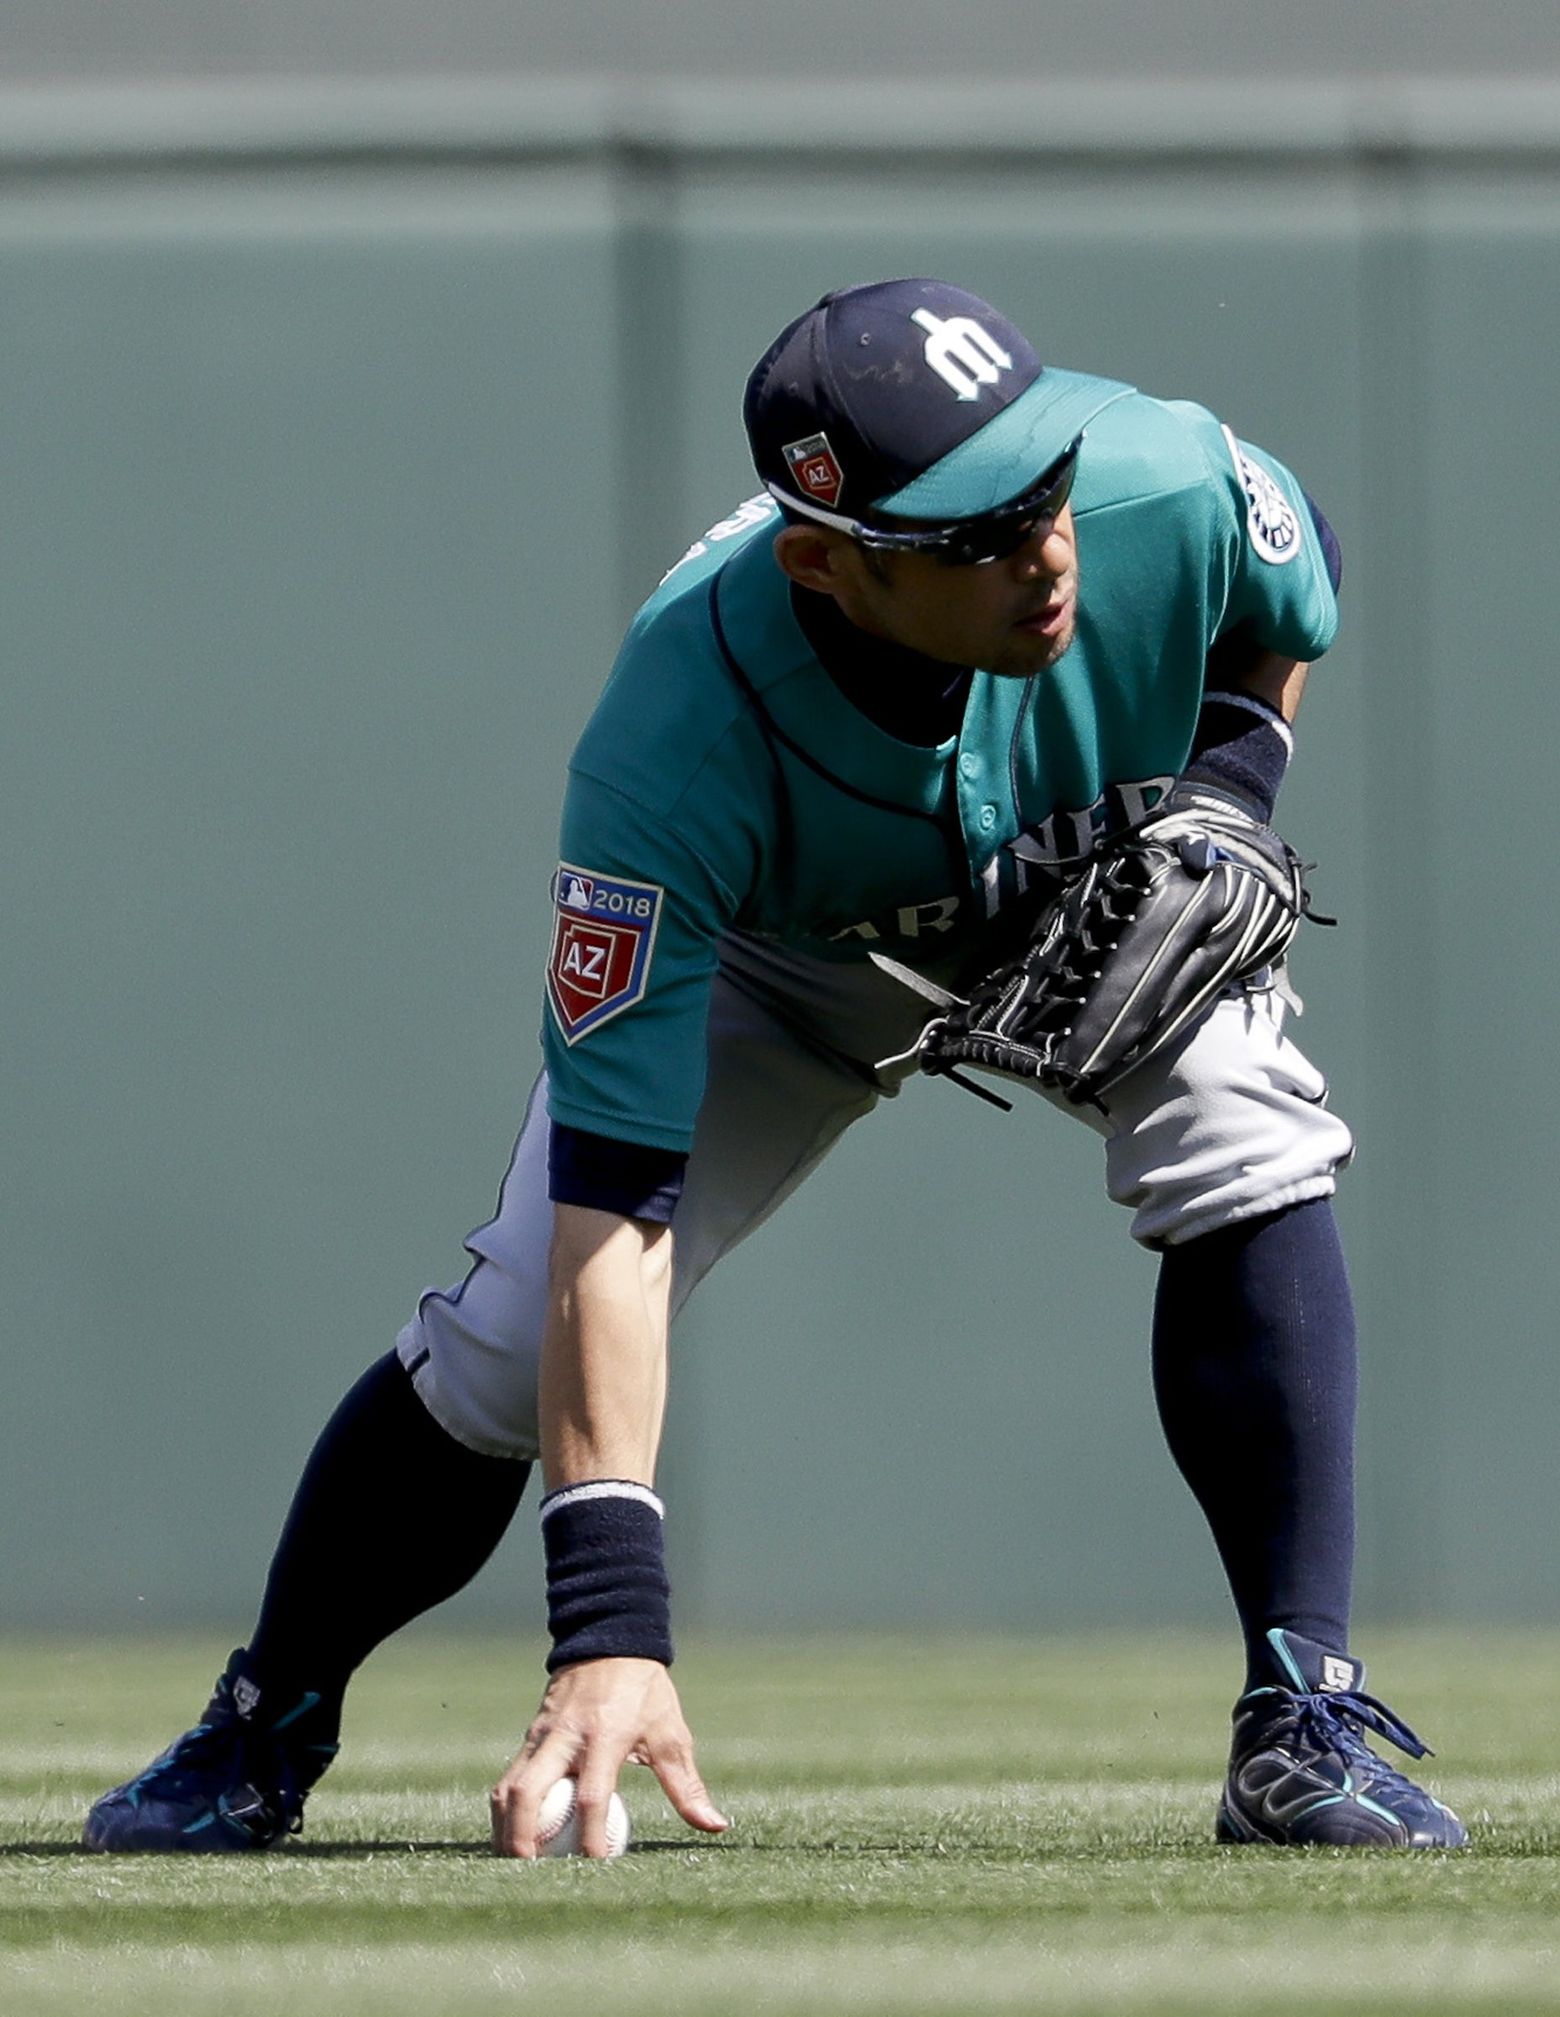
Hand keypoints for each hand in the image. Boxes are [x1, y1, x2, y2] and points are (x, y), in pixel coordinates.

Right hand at [489, 1656, 728, 1857]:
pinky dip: (505, 1810)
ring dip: (506, 1828)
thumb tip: (715, 1825)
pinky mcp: (530, 1735)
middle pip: (529, 1792)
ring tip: (515, 1864)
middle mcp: (566, 1736)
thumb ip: (686, 1785)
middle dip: (523, 1837)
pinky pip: (509, 1776)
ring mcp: (542, 1734)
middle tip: (531, 1873)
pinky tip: (512, 1835)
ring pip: (509, 1786)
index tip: (595, 1867)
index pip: (591, 1797)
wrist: (609, 1639)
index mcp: (605, 1736)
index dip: (591, 1836)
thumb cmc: (645, 1691)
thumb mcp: (670, 1733)